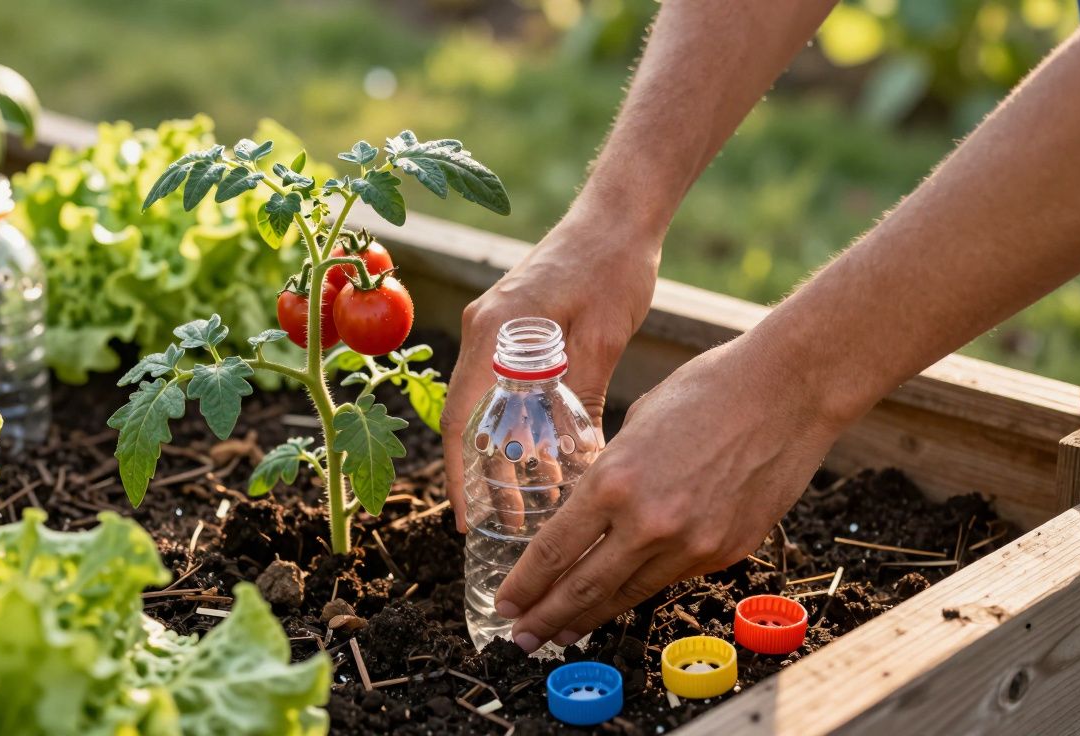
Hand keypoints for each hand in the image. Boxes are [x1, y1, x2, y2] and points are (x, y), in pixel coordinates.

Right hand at [440, 215, 659, 531]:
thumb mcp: (602, 339)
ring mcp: (494, 326)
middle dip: (487, 473)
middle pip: (470, 416)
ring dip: (507, 450)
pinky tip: (549, 454)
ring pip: (487, 405)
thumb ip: (581, 397)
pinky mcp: (513, 326)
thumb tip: (575, 463)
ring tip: (537, 497)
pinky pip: (504, 386)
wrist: (618, 215)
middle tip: (516, 520)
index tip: (470, 516)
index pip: (461, 416)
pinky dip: (520, 421)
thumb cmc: (611, 266)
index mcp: (495, 331)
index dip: (462, 473)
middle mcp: (483, 330)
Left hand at [493, 337, 843, 652]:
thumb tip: (591, 511)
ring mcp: (691, 545)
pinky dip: (639, 590)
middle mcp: (648, 523)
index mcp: (614, 482)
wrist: (789, 391)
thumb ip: (611, 475)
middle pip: (582, 588)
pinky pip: (671, 578)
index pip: (554, 551)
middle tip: (522, 638)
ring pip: (627, 594)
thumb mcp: (636, 426)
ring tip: (562, 632)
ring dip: (589, 616)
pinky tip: (619, 599)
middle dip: (545, 618)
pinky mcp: (726, 552)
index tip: (506, 604)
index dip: (525, 585)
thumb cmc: (709, 390)